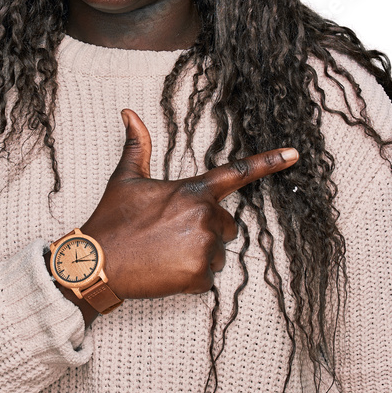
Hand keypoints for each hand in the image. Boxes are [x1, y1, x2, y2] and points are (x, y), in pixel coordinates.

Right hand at [80, 108, 297, 300]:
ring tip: (165, 253)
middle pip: (228, 225)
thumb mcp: (125, 179)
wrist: (96, 263)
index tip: (294, 154)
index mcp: (193, 191)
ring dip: (198, 256)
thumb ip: (137, 146)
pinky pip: (207, 278)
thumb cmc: (112, 221)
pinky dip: (190, 278)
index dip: (270, 162)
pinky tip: (165, 271)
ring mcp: (205, 247)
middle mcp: (205, 216)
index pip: (239, 172)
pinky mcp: (199, 275)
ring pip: (218, 253)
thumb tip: (129, 114)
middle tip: (171, 236)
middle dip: (206, 231)